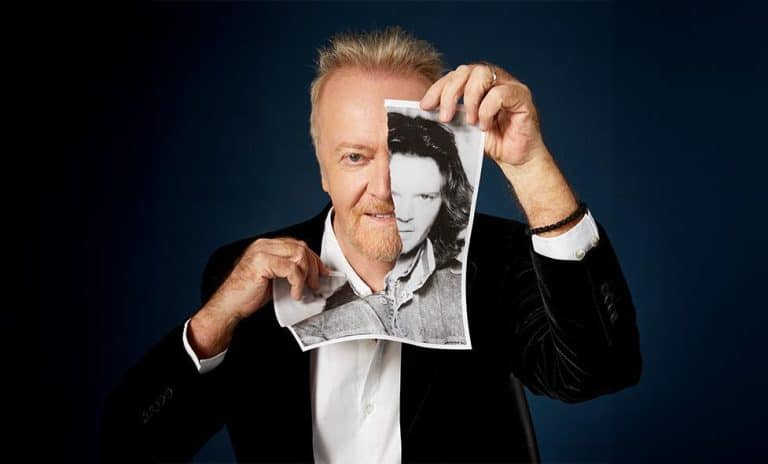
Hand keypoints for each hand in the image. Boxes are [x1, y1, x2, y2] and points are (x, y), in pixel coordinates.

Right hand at [190, 237, 329, 356]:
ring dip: (306, 274)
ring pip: (298, 254)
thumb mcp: (274, 278)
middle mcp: (264, 245)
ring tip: (303, 290)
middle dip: (314, 266)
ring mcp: (261, 251)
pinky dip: (297, 282)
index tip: (322, 273)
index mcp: (266, 246)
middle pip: (300, 247)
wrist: (229, 306)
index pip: (297, 245)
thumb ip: (289, 271)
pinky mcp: (262, 262)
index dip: (313, 258)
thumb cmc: (249, 295)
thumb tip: (312, 274)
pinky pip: (291, 268)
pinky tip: (295, 294)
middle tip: (315, 284)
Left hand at [420, 63, 546, 166]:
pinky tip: (485, 126)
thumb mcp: (464, 127)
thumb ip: (451, 114)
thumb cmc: (493, 142)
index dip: (438, 88)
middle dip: (450, 92)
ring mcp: (510, 85)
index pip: (455, 75)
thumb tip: (426, 111)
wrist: (516, 160)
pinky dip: (487, 111)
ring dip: (469, 99)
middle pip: (466, 70)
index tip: (425, 106)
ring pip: (482, 74)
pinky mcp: (522, 96)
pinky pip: (499, 94)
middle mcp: (495, 79)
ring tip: (470, 121)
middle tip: (444, 116)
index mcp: (479, 83)